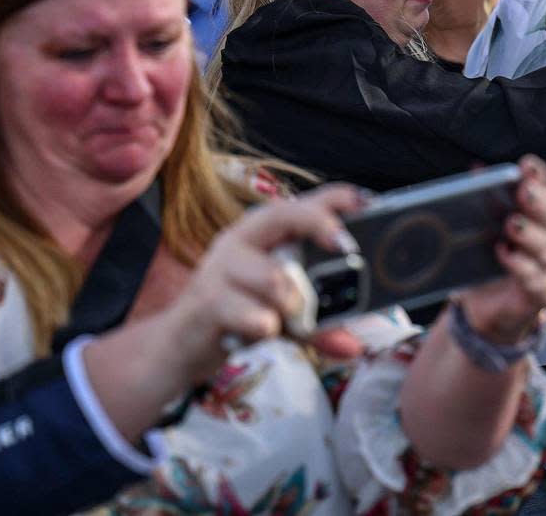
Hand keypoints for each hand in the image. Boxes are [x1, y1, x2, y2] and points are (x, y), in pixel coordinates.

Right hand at [157, 184, 365, 381]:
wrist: (180, 347)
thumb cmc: (239, 316)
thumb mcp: (283, 314)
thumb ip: (318, 325)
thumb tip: (354, 346)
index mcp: (260, 234)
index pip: (298, 203)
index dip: (333, 199)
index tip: (365, 203)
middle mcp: (239, 240)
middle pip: (283, 213)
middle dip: (321, 226)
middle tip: (348, 250)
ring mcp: (221, 267)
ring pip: (277, 280)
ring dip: (291, 307)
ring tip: (278, 320)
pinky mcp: (209, 301)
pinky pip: (259, 317)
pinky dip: (267, 330)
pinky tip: (252, 333)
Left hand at [456, 155, 545, 343]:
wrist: (493, 306)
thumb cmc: (495, 261)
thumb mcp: (489, 227)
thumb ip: (487, 199)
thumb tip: (477, 172)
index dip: (538, 177)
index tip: (527, 165)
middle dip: (539, 203)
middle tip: (524, 191)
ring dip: (530, 235)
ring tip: (511, 225)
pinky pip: (537, 279)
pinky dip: (520, 266)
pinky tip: (505, 254)